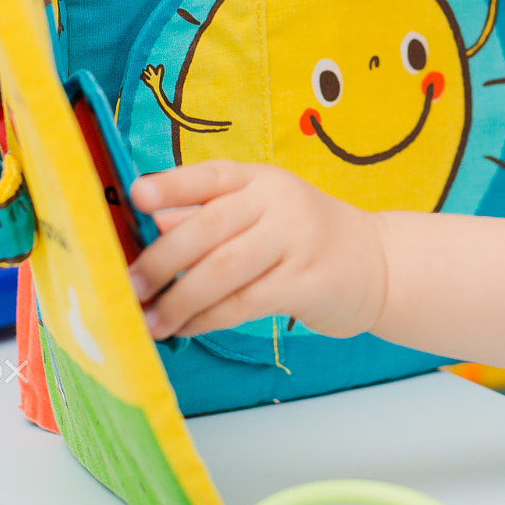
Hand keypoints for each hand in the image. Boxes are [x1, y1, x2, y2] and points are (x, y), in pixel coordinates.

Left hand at [126, 160, 387, 341]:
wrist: (377, 263)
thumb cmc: (303, 238)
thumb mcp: (261, 213)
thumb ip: (210, 217)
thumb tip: (150, 228)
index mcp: (260, 180)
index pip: (211, 175)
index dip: (172, 184)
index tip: (135, 195)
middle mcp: (279, 203)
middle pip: (210, 227)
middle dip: (162, 260)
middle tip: (128, 287)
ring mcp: (296, 241)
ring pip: (224, 270)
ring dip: (180, 299)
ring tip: (149, 320)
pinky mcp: (307, 283)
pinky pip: (245, 303)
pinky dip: (208, 318)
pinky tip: (185, 328)